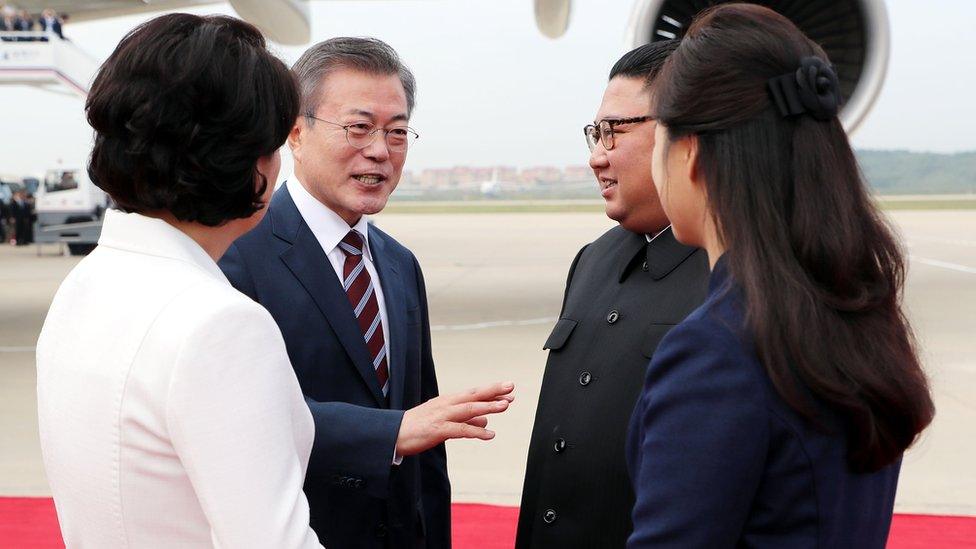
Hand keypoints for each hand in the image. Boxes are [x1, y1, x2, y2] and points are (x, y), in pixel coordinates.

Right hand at [395, 381, 514, 456]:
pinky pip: (460, 430)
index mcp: (448, 401)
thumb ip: (465, 419)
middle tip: (511, 387)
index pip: (473, 393)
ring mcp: (442, 416)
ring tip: (506, 405)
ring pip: (469, 409)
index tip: (508, 389)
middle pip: (473, 395)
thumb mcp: (444, 421)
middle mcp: (446, 405)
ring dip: (488, 406)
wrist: (393, 435)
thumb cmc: (418, 427)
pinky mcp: (438, 430)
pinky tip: (490, 435)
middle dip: (493, 391)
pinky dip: (476, 431)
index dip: (491, 391)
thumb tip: (485, 420)